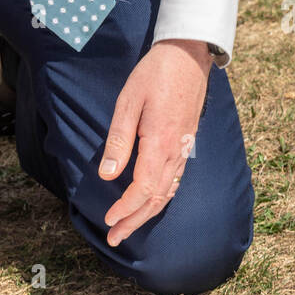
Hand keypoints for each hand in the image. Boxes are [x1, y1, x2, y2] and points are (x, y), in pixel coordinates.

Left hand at [99, 40, 212, 246]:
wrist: (188, 55)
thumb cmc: (154, 74)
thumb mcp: (128, 101)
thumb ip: (118, 140)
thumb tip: (107, 175)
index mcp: (159, 142)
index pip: (142, 189)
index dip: (125, 209)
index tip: (109, 221)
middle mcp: (176, 151)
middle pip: (156, 198)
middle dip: (135, 221)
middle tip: (114, 238)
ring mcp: (185, 148)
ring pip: (168, 191)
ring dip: (148, 213)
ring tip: (129, 227)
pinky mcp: (187, 143)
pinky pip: (176, 179)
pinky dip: (163, 197)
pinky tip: (153, 202)